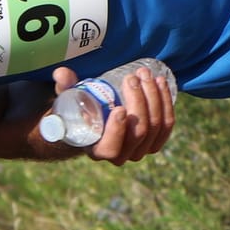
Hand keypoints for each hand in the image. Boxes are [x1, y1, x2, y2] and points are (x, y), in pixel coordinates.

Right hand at [53, 66, 173, 163]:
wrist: (98, 120)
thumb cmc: (82, 111)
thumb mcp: (69, 100)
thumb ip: (65, 87)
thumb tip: (61, 73)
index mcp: (98, 150)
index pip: (110, 148)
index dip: (117, 131)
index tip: (119, 108)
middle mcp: (122, 155)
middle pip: (139, 132)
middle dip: (139, 101)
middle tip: (132, 78)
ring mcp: (141, 149)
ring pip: (156, 126)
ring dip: (154, 97)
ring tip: (145, 75)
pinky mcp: (156, 139)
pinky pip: (167, 124)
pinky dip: (166, 102)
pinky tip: (160, 83)